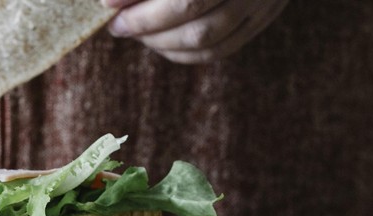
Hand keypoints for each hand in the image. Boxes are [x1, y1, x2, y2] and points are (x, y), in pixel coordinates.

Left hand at [102, 0, 288, 62]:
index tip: (106, 1)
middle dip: (144, 21)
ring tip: (133, 31)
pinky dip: (183, 53)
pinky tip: (158, 43)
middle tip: (116, 23)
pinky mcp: (266, 14)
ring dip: (160, 41)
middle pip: (190, 8)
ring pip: (206, 37)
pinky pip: (222, 48)